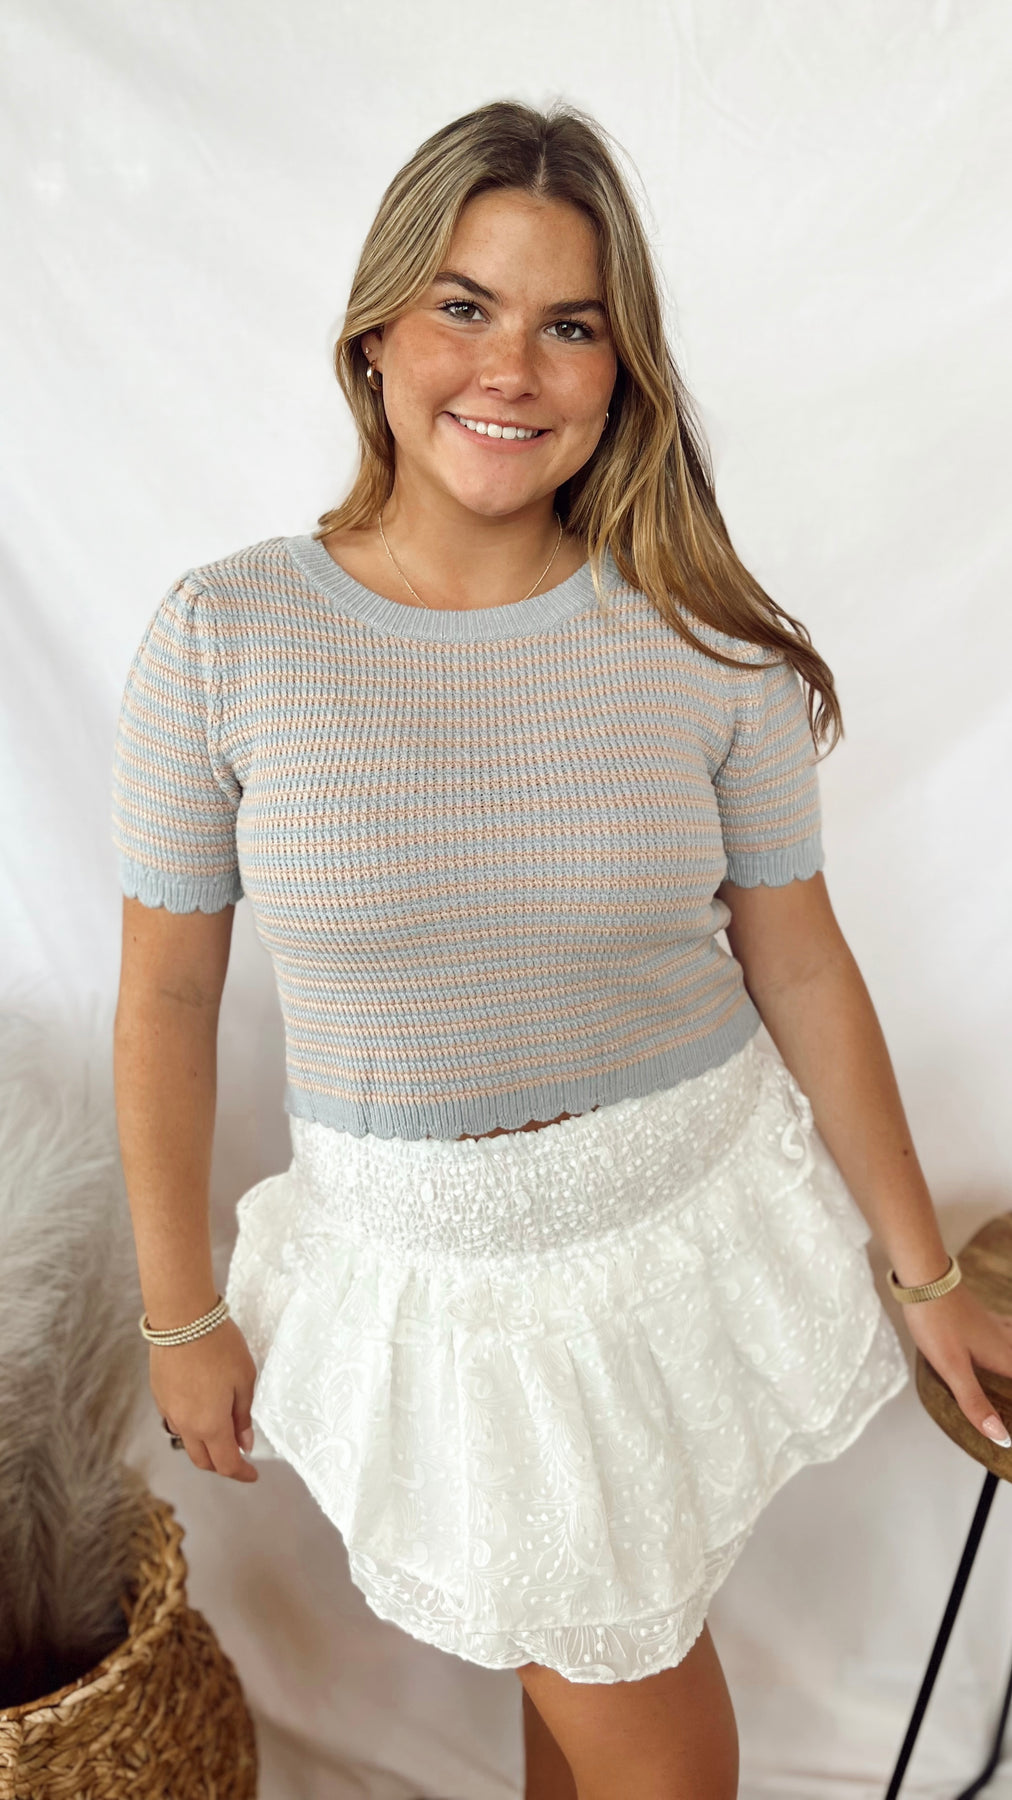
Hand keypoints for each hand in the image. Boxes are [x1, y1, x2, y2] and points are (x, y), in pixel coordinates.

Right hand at [151, 1317, 259, 1481]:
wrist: (182, 1318)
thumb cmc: (219, 1345)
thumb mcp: (244, 1378)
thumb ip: (243, 1414)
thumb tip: (244, 1442)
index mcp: (210, 1425)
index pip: (226, 1463)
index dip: (242, 1473)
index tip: (253, 1474)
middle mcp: (186, 1425)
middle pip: (203, 1460)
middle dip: (222, 1465)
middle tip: (239, 1456)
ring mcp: (169, 1411)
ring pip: (187, 1442)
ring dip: (205, 1446)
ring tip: (223, 1433)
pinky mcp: (160, 1396)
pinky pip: (176, 1422)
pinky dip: (191, 1427)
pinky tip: (203, 1412)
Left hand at [898, 1283, 1011, 1446]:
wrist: (924, 1278)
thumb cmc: (936, 1322)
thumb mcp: (953, 1368)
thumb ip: (975, 1402)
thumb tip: (1003, 1438)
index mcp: (1004, 1358)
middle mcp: (1005, 1341)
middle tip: (1009, 1411)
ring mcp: (994, 1327)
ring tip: (1007, 1378)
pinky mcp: (981, 1317)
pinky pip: (1006, 1333)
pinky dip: (1010, 1343)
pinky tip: (1004, 1338)